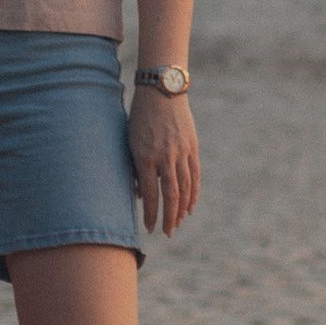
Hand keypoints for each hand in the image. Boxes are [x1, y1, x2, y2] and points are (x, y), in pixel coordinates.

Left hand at [128, 87, 199, 236]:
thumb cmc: (139, 118)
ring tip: (178, 222)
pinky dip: (193, 193)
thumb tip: (140, 195)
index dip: (150, 214)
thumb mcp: (131, 142)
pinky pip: (194, 175)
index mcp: (145, 156)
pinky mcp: (192, 147)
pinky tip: (190, 206)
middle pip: (170, 195)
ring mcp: (181, 152)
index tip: (149, 227)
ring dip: (182, 209)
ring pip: (185, 188)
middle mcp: (165, 157)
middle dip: (168, 217)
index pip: (149, 194)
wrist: (161, 92)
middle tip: (167, 232)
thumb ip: (135, 168)